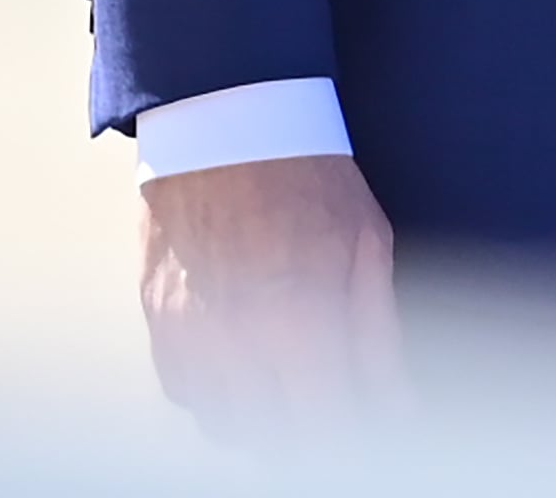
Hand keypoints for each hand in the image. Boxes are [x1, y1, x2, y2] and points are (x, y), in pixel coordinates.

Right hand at [136, 152, 400, 440]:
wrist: (224, 115)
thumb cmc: (304, 171)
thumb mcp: (366, 244)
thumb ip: (377, 336)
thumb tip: (398, 407)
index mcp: (296, 321)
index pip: (326, 431)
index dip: (353, 436)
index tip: (366, 422)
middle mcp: (234, 340)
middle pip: (275, 441)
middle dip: (311, 430)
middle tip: (333, 398)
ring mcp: (187, 333)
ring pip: (225, 426)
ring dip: (261, 418)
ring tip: (288, 376)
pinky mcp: (157, 320)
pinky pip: (185, 391)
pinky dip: (215, 392)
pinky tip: (243, 356)